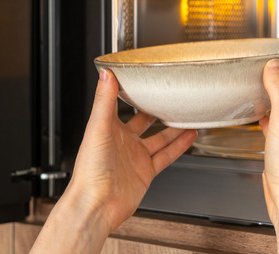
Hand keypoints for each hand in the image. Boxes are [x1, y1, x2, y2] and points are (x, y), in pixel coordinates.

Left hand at [31, 68, 197, 253]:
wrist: (96, 204)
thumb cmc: (89, 170)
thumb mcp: (98, 128)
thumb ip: (104, 100)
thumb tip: (105, 73)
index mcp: (108, 128)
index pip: (120, 104)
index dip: (130, 92)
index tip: (142, 78)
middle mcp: (122, 142)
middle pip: (143, 121)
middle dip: (155, 109)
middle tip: (169, 96)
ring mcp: (135, 157)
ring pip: (159, 138)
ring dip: (173, 127)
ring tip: (187, 114)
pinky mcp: (146, 172)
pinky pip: (166, 156)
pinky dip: (179, 146)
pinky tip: (189, 136)